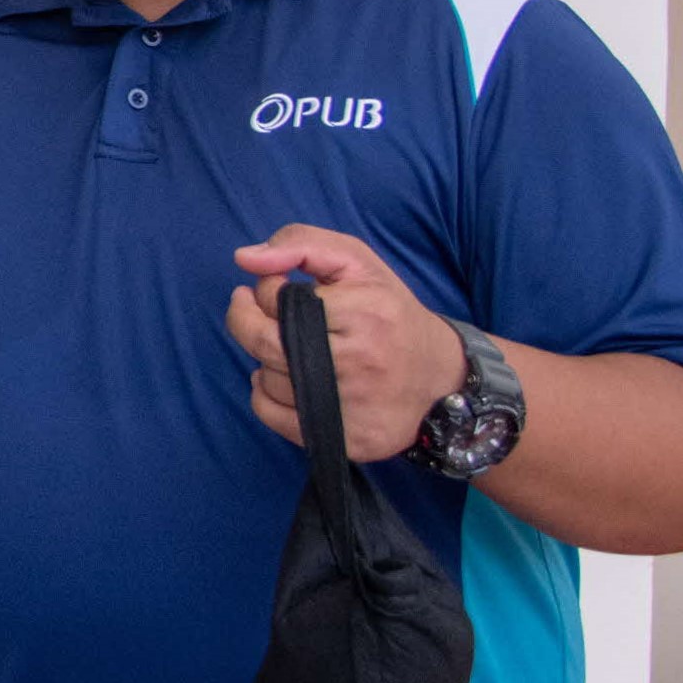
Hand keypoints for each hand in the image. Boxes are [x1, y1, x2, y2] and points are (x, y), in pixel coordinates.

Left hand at [227, 224, 468, 461]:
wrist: (439, 375)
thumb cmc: (388, 311)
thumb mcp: (356, 261)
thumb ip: (300, 243)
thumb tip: (244, 258)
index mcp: (363, 311)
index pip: (276, 300)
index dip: (264, 291)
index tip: (272, 289)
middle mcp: (359, 362)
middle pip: (265, 344)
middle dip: (246, 323)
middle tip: (249, 311)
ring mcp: (352, 405)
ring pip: (267, 379)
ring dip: (265, 360)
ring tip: (289, 348)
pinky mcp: (346, 439)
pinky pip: (272, 416)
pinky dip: (265, 395)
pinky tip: (286, 378)